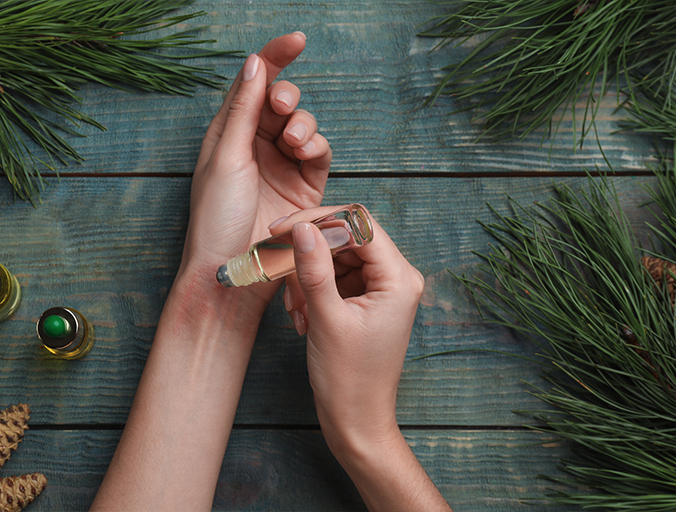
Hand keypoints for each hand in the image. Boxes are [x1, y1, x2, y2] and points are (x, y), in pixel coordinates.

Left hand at [178, 32, 331, 310]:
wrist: (233, 269)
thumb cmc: (216, 217)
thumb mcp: (225, 156)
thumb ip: (244, 110)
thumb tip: (257, 64)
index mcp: (228, 133)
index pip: (253, 84)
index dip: (274, 57)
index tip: (296, 40)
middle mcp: (255, 146)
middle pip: (281, 102)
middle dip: (287, 97)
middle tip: (282, 108)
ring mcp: (281, 166)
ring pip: (304, 126)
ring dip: (303, 124)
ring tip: (294, 142)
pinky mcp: (304, 187)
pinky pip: (318, 155)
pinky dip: (316, 146)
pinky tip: (305, 153)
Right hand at [268, 208, 449, 510]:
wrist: (356, 422)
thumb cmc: (349, 379)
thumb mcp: (327, 318)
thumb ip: (314, 269)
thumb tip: (302, 228)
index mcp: (399, 278)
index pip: (359, 224)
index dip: (318, 220)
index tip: (281, 229)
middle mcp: (396, 278)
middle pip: (346, 238)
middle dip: (310, 253)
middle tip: (277, 267)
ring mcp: (382, 290)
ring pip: (336, 258)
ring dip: (307, 276)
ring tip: (296, 309)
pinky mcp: (366, 302)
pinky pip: (335, 278)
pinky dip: (313, 290)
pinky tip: (302, 317)